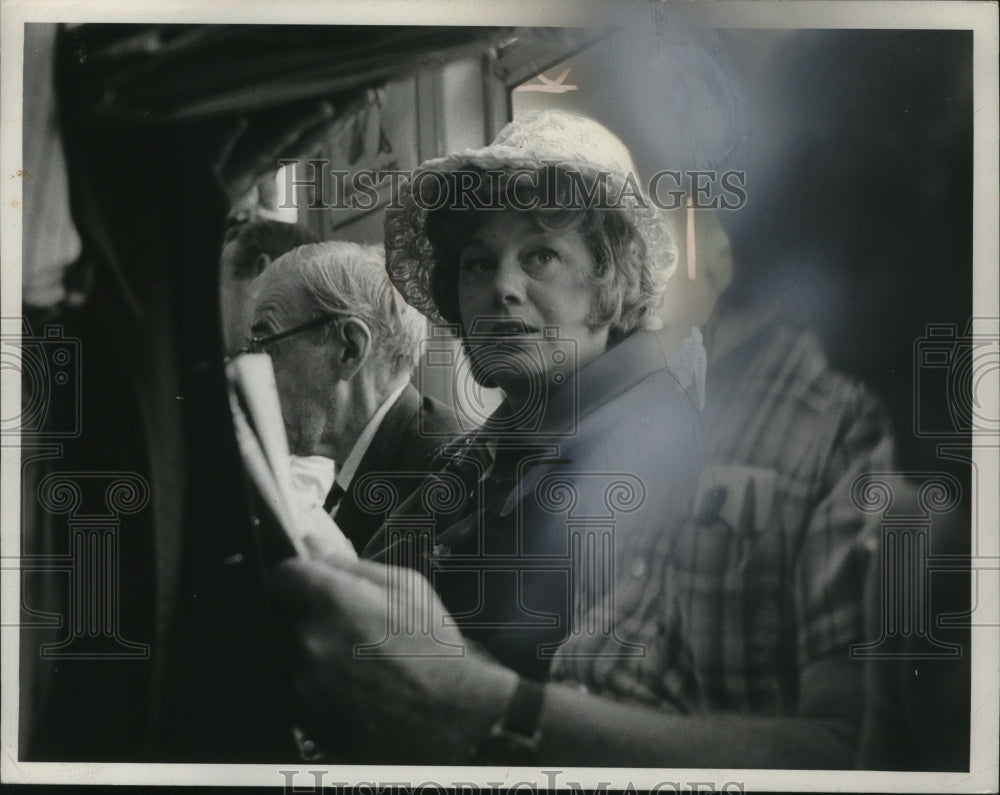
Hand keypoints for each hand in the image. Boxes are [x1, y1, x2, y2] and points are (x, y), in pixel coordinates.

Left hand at [271, 556, 516, 761]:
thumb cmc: (434, 649)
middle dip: (306, 615)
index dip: (299, 577)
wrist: (448, 719)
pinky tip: (349, 684)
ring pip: (287, 650)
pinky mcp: (301, 716)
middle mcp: (309, 640)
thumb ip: (352, 565)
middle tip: (346, 627)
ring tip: (352, 659)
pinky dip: (312, 682)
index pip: (282, 574)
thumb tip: (312, 546)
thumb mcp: (407, 587)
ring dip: (308, 649)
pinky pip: (293, 685)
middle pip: (282, 614)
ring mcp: (301, 683)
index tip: (313, 585)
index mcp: (334, 600)